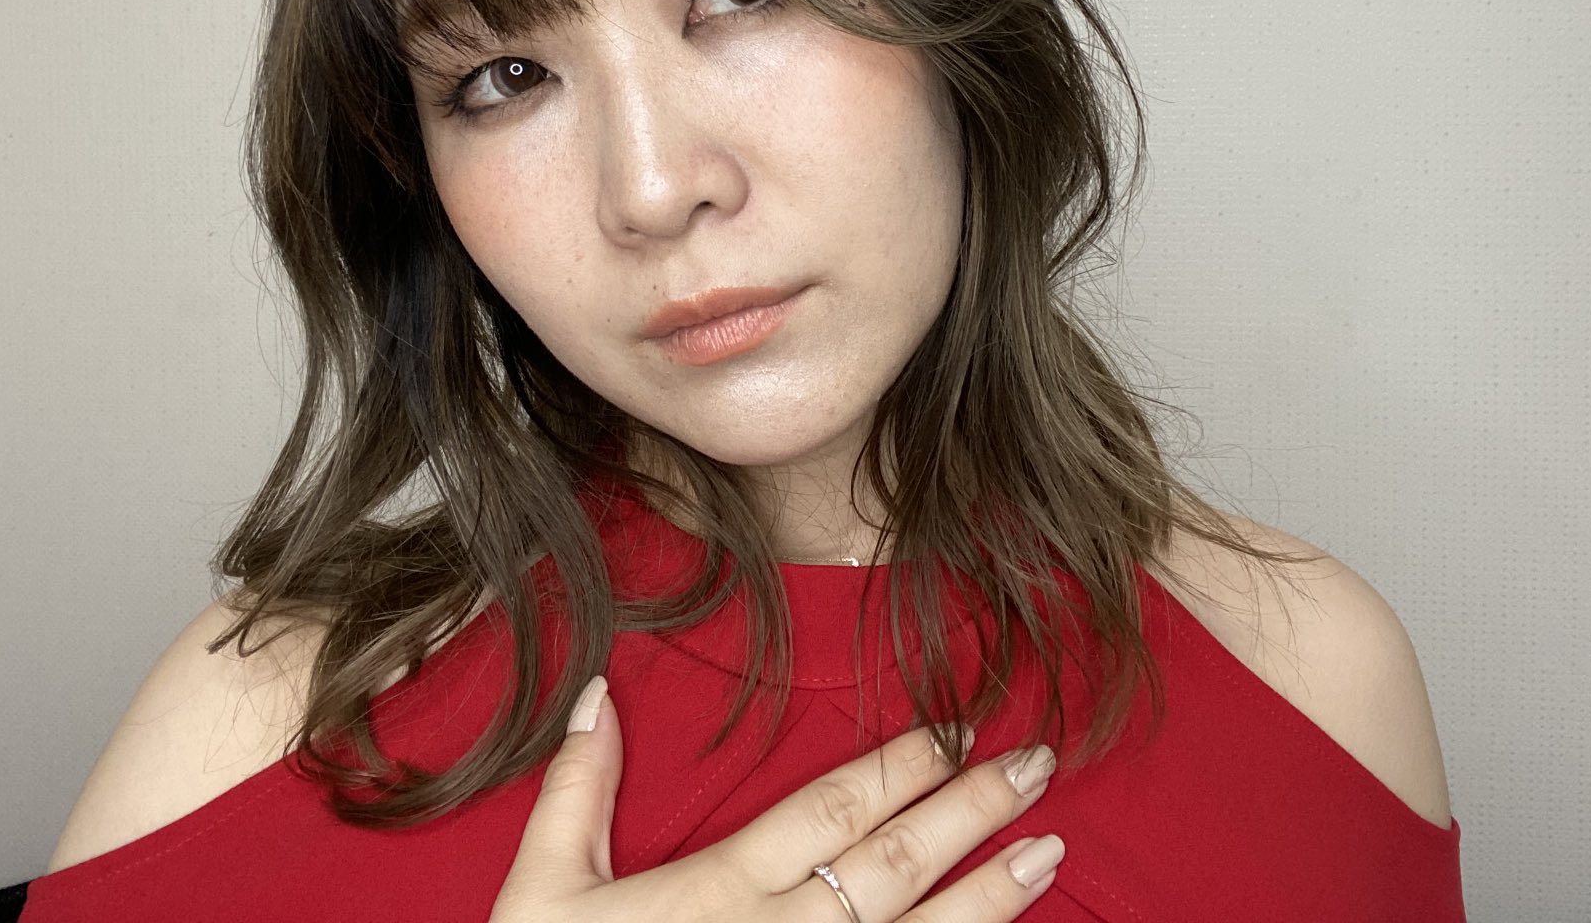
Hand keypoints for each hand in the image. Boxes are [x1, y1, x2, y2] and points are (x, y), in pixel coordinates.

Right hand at [487, 673, 1064, 921]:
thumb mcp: (541, 894)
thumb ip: (577, 792)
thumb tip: (597, 693)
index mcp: (722, 887)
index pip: (832, 807)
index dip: (904, 764)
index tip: (960, 726)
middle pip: (897, 861)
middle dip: (973, 807)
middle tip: (1039, 761)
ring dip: (992, 896)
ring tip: (1049, 849)